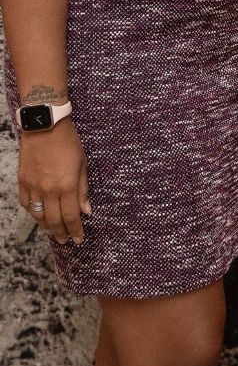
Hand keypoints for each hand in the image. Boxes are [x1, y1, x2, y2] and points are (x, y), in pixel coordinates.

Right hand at [17, 117, 89, 244]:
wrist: (45, 125)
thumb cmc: (68, 141)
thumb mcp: (82, 164)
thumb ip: (83, 190)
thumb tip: (87, 211)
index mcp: (68, 186)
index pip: (71, 216)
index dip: (75, 231)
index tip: (78, 239)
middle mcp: (50, 190)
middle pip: (54, 220)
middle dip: (61, 233)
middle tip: (64, 240)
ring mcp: (34, 186)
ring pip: (38, 215)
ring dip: (46, 226)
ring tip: (53, 231)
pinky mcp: (23, 181)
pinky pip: (27, 203)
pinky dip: (33, 211)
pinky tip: (39, 214)